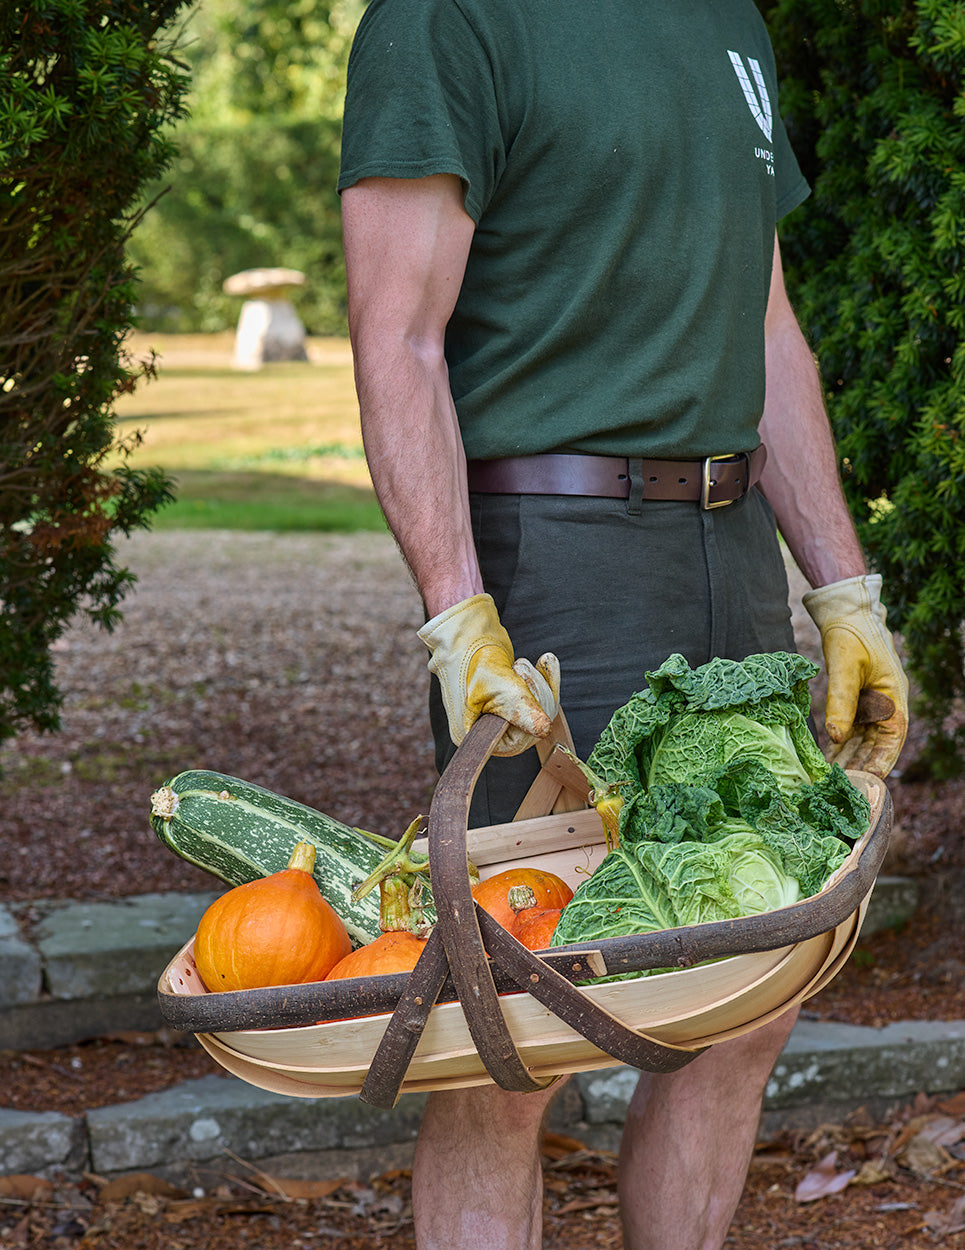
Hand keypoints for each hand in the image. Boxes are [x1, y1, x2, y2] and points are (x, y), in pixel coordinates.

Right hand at [418, 594, 560, 755]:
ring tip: (520, 664)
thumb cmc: (471, 659)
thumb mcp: (498, 685)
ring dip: (538, 682)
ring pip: (539, 710)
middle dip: (536, 694)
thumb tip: (544, 730)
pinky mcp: (511, 699)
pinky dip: (546, 678)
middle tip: (521, 669)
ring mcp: (500, 714)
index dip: (530, 717)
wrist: (465, 633)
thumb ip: (521, 709)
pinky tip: (546, 660)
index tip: (524, 687)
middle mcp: (487, 729)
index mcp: (474, 734)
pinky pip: (541, 697)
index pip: (515, 740)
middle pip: (531, 725)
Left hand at [802, 574, 908, 776]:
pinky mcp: (856, 704)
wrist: (846, 612)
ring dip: (847, 760)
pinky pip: (849, 730)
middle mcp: (885, 709)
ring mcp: (871, 707)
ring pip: (860, 742)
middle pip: (874, 747)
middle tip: (839, 790)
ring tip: (828, 781)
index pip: (891, 742)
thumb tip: (835, 736)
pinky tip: (823, 760)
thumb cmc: (852, 635)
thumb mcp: (846, 668)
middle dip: (859, 768)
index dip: (879, 765)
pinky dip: (838, 745)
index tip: (865, 785)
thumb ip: (841, 701)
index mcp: (894, 701)